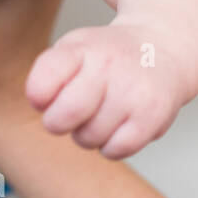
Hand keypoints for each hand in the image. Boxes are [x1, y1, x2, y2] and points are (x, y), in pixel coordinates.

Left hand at [26, 15, 189, 159]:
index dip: (37, 97)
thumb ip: (49, 74)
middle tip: (64, 116)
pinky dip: (109, 148)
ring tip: (97, 116)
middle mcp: (106, 68)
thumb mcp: (72, 48)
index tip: (43, 98)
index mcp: (80, 49)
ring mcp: (132, 93)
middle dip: (56, 123)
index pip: (43, 80)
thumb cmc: (105, 56)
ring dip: (86, 135)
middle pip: (66, 114)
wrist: (160, 50)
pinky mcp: (152, 118)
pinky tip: (114, 129)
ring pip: (89, 137)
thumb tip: (40, 106)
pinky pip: (116, 150)